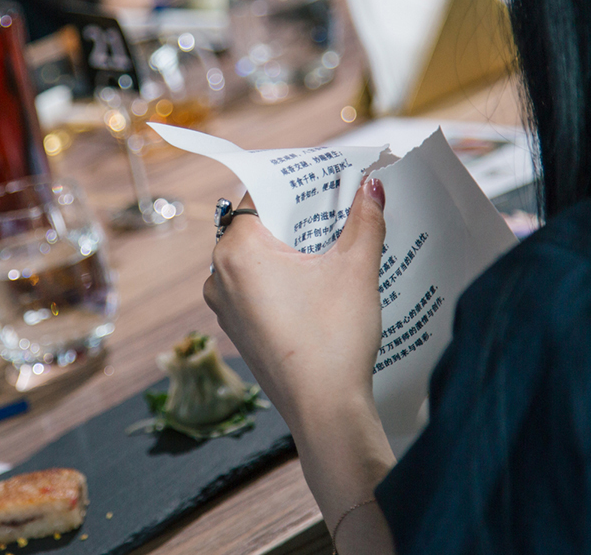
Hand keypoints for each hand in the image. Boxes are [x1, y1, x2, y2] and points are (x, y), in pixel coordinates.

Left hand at [204, 179, 395, 552]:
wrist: (324, 410)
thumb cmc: (334, 337)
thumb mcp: (356, 268)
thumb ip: (364, 219)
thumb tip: (372, 185)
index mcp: (237, 251)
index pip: (257, 196)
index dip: (290, 185)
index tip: (320, 179)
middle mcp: (218, 276)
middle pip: (254, 227)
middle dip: (293, 217)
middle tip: (332, 207)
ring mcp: (224, 308)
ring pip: (253, 260)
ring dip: (286, 250)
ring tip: (328, 245)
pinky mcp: (237, 332)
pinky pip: (253, 289)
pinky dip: (279, 279)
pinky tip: (314, 283)